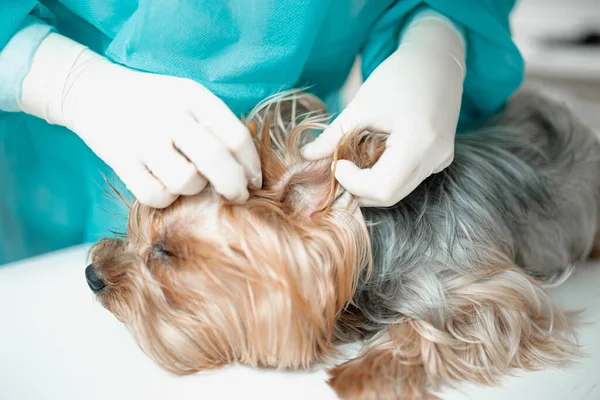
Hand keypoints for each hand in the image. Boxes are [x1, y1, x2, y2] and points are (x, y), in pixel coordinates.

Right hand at [20, 34, 260, 207]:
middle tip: (237, 195)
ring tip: (188, 179)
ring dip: (194, 190)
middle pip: (216, 160)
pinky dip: (166, 198)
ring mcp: (143, 137)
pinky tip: (164, 186)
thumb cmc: (154, 102)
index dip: (251, 165)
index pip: (236, 136)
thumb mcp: (188, 98)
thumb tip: (248, 168)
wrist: (93, 91)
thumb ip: (217, 124)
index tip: (254, 181)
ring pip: (187, 182)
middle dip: (234, 186)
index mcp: (193, 97)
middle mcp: (170, 114)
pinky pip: (156, 196)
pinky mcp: (120, 159)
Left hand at [302, 11, 464, 206]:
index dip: (353, 184)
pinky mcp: (441, 159)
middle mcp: (436, 157)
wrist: (436, 59)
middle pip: (391, 195)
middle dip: (359, 189)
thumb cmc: (398, 75)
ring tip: (354, 162)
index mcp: (419, 142)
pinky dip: (386, 175)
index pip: (382, 188)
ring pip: (399, 191)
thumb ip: (334, 135)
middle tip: (339, 168)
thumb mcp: (362, 105)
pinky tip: (374, 156)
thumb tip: (305, 156)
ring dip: (371, 184)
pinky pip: (408, 179)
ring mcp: (441, 160)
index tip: (337, 164)